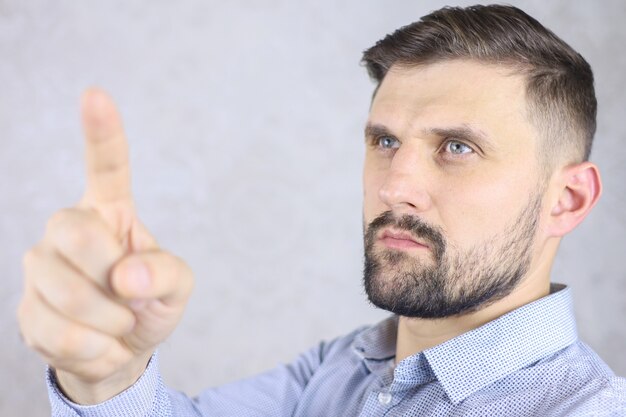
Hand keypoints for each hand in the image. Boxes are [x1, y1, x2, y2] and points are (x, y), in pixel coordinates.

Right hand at [17, 88, 193, 403]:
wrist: (121, 351)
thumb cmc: (149, 305)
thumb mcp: (177, 287)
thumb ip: (165, 273)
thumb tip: (125, 274)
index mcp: (112, 212)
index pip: (107, 167)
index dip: (101, 133)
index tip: (96, 95)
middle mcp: (69, 228)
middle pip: (75, 233)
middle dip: (111, 278)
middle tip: (131, 299)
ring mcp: (41, 266)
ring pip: (66, 292)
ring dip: (109, 322)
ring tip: (119, 323)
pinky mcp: (25, 308)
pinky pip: (58, 333)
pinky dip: (95, 350)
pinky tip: (99, 343)